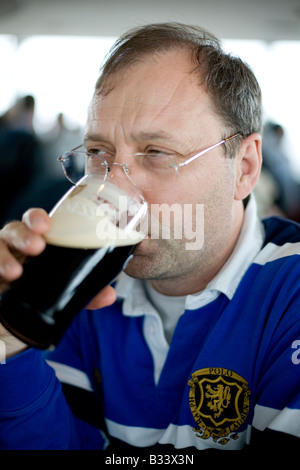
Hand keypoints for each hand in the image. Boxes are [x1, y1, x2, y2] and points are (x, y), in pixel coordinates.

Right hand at [0, 208, 116, 355]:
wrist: (16, 323)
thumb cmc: (42, 296)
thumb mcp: (65, 294)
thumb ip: (85, 294)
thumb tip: (109, 295)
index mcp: (36, 244)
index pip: (33, 223)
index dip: (36, 219)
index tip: (45, 226)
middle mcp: (13, 248)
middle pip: (12, 230)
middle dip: (23, 234)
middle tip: (37, 247)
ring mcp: (0, 260)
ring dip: (4, 256)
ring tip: (16, 273)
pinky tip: (1, 280)